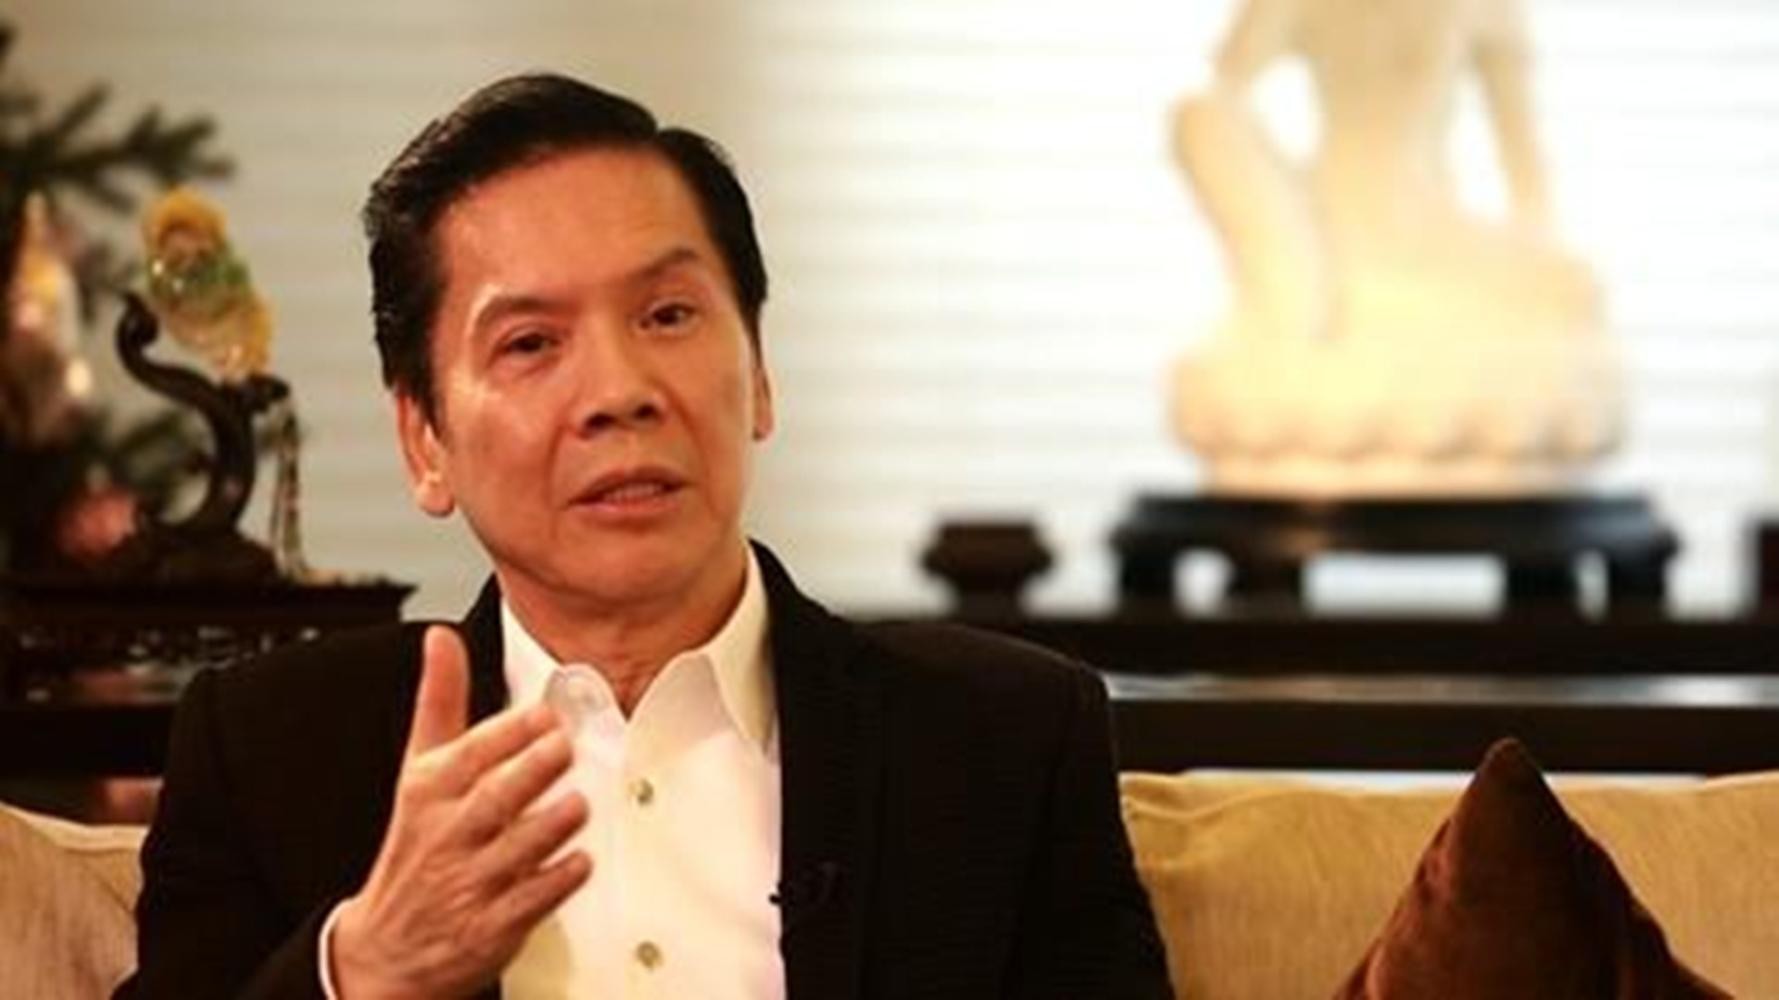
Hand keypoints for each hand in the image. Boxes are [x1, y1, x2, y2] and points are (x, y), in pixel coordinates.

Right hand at [330, 625, 590, 998]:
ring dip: (547, 826)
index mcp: (431, 792)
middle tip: (564, 746)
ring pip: (512, 851)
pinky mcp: (490, 926)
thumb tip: (441, 637)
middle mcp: (449, 835)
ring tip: (578, 802)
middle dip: (528, 772)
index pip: (468, 756)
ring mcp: (469, 882)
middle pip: (491, 800)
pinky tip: (580, 863)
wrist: (387, 946)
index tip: (544, 713)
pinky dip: (553, 883)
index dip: (507, 734)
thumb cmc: (417, 843)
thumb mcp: (418, 769)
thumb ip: (440, 701)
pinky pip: (526, 903)